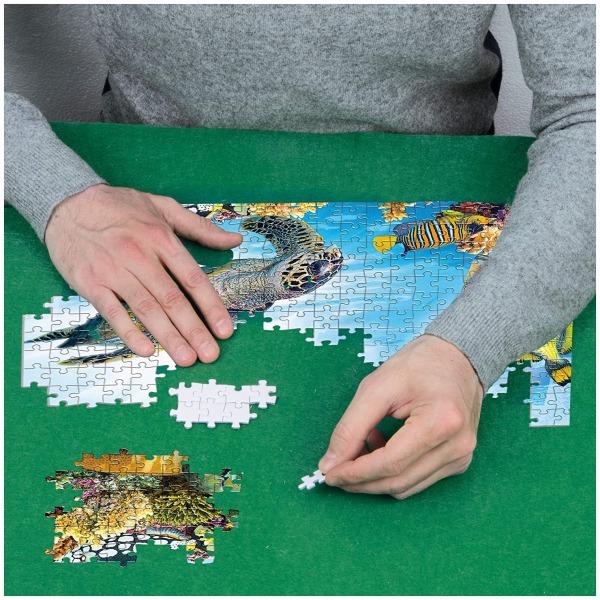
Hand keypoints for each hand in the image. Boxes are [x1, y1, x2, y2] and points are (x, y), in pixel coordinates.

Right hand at [45, 184, 241, 365]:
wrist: (67, 201)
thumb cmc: (120, 206)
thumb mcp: (164, 207)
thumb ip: (201, 227)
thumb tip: (235, 239)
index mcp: (161, 238)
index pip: (192, 278)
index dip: (211, 306)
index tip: (225, 330)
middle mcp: (139, 255)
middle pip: (172, 299)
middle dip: (194, 330)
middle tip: (209, 355)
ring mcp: (113, 270)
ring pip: (146, 308)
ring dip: (168, 337)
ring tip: (186, 358)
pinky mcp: (90, 282)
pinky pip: (112, 311)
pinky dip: (128, 332)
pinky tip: (145, 349)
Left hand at [318, 334, 483, 498]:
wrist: (457, 356)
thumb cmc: (418, 364)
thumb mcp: (377, 387)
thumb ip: (351, 427)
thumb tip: (330, 464)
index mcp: (441, 422)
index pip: (390, 463)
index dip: (355, 473)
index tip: (328, 474)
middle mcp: (457, 446)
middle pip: (398, 481)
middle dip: (360, 482)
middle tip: (333, 472)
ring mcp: (461, 456)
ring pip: (407, 487)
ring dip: (374, 478)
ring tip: (360, 447)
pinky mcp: (458, 461)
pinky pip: (417, 480)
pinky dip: (392, 472)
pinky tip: (381, 447)